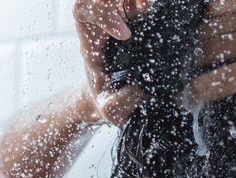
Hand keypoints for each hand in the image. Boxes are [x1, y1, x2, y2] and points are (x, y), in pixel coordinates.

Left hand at [73, 0, 147, 124]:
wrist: (113, 100)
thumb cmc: (108, 103)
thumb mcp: (112, 109)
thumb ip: (123, 102)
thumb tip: (142, 88)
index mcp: (91, 44)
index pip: (83, 12)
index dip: (102, 14)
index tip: (127, 35)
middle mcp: (101, 28)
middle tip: (142, 6)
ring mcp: (117, 22)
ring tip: (147, 5)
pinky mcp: (133, 24)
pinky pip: (133, 3)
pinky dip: (143, 3)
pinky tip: (152, 9)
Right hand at [191, 0, 235, 105]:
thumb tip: (221, 97)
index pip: (212, 82)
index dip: (193, 95)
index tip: (184, 100)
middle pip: (205, 51)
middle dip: (194, 66)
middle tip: (191, 75)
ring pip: (208, 26)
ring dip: (200, 42)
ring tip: (201, 54)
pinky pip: (222, 4)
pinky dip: (211, 16)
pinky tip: (211, 28)